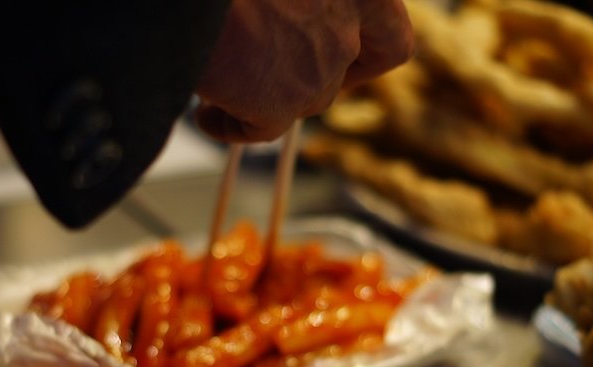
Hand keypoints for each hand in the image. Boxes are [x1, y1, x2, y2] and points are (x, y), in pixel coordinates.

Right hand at [193, 0, 413, 142]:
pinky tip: (203, 112)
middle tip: (256, 65)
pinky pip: (258, 130)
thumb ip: (291, 10)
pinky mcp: (281, 103)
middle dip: (298, 77)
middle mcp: (345, 29)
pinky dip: (228, 126)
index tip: (342, 52)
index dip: (367, 51)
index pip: (389, 36)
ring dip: (263, 99)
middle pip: (336, 76)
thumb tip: (275, 34)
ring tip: (218, 80)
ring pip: (299, 103)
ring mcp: (317, 69)